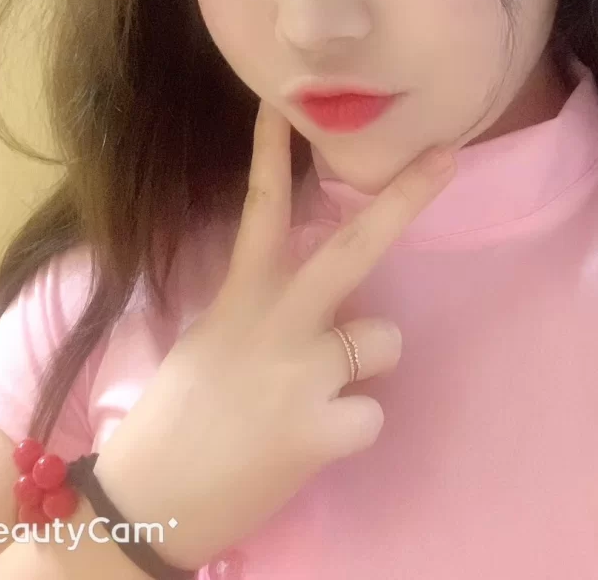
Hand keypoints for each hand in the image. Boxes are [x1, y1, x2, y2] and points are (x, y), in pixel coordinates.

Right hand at [93, 99, 455, 569]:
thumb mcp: (217, 340)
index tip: (283, 100)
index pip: (261, 208)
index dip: (269, 151)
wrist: (149, 497)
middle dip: (406, 198)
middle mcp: (277, 320)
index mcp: (241, 296)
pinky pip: (373, 413)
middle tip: (447, 157)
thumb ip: (272, 310)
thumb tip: (334, 302)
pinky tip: (311, 442)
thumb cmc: (182, 415)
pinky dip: (350, 429)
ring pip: (383, 340)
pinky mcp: (320, 429)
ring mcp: (301, 372)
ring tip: (316, 397)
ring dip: (362, 367)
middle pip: (355, 247)